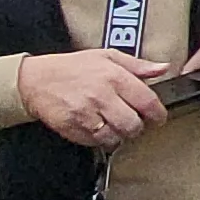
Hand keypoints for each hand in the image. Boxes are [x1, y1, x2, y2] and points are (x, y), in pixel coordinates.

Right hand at [18, 47, 173, 147]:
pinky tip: (97, 127)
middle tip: (132, 122)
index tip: (158, 118)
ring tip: (113, 124)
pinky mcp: (74, 128)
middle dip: (137, 127)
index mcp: (114, 76)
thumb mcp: (107, 57)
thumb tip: (163, 68)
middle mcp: (102, 95)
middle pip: (134, 125)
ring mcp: (86, 114)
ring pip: (116, 138)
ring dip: (119, 135)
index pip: (148, 102)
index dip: (157, 114)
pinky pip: (97, 143)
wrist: (36, 80)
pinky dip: (100, 139)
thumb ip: (137, 65)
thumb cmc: (73, 68)